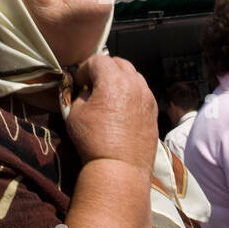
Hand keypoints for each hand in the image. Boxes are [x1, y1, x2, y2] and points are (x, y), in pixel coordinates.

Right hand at [65, 55, 157, 175]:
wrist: (120, 167)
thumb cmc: (94, 140)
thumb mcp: (75, 114)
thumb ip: (79, 95)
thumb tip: (85, 91)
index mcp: (113, 80)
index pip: (97, 60)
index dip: (84, 69)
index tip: (79, 83)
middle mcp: (134, 84)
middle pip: (119, 63)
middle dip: (104, 69)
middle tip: (93, 85)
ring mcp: (147, 97)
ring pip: (134, 76)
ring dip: (120, 80)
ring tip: (109, 96)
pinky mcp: (154, 111)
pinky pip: (142, 92)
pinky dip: (131, 93)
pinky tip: (122, 109)